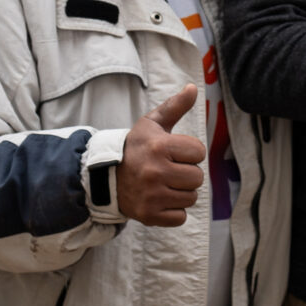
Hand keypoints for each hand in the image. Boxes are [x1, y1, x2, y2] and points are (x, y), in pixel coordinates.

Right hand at [117, 85, 204, 226]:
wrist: (106, 177)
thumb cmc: (135, 148)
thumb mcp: (152, 123)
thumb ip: (175, 106)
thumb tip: (193, 87)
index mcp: (159, 147)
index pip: (199, 152)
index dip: (190, 152)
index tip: (174, 152)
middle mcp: (155, 172)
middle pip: (198, 177)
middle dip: (187, 173)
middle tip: (170, 170)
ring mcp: (152, 196)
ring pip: (191, 198)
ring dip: (181, 192)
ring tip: (164, 184)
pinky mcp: (149, 215)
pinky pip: (180, 217)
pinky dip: (173, 211)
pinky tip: (160, 199)